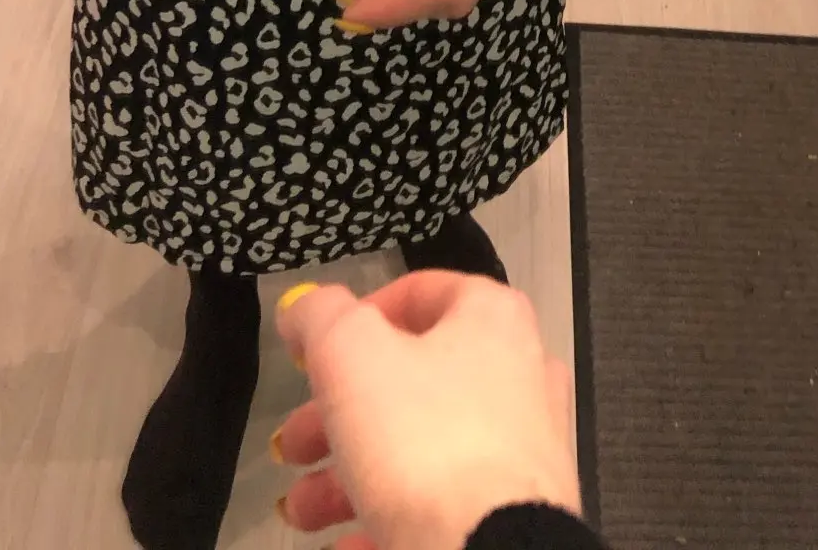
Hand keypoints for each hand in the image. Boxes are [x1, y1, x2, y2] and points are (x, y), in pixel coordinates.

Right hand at [274, 274, 579, 549]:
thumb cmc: (420, 437)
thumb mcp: (351, 355)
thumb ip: (321, 317)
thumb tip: (305, 304)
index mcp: (492, 318)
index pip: (420, 293)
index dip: (357, 316)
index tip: (311, 355)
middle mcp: (519, 373)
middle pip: (410, 383)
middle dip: (337, 417)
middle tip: (294, 447)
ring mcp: (524, 447)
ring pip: (421, 449)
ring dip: (349, 478)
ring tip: (303, 512)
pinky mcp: (516, 510)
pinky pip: (444, 503)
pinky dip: (391, 518)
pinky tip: (347, 543)